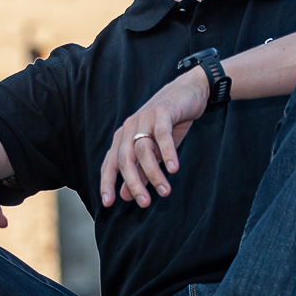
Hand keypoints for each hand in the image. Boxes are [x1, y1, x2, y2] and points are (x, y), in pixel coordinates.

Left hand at [100, 68, 210, 209]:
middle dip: (133, 183)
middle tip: (144, 203)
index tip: (108, 203)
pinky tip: (174, 169)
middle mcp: (129, 127)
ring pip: (143, 150)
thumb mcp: (154, 151)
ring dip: (153, 173)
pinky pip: (162, 135)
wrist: (188, 92)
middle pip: (125, 159)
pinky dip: (167, 153)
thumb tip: (125, 195)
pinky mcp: (162, 112)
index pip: (110, 162)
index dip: (107, 182)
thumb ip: (139, 171)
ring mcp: (144, 118)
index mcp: (123, 137)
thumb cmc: (169, 124)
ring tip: (165, 191)